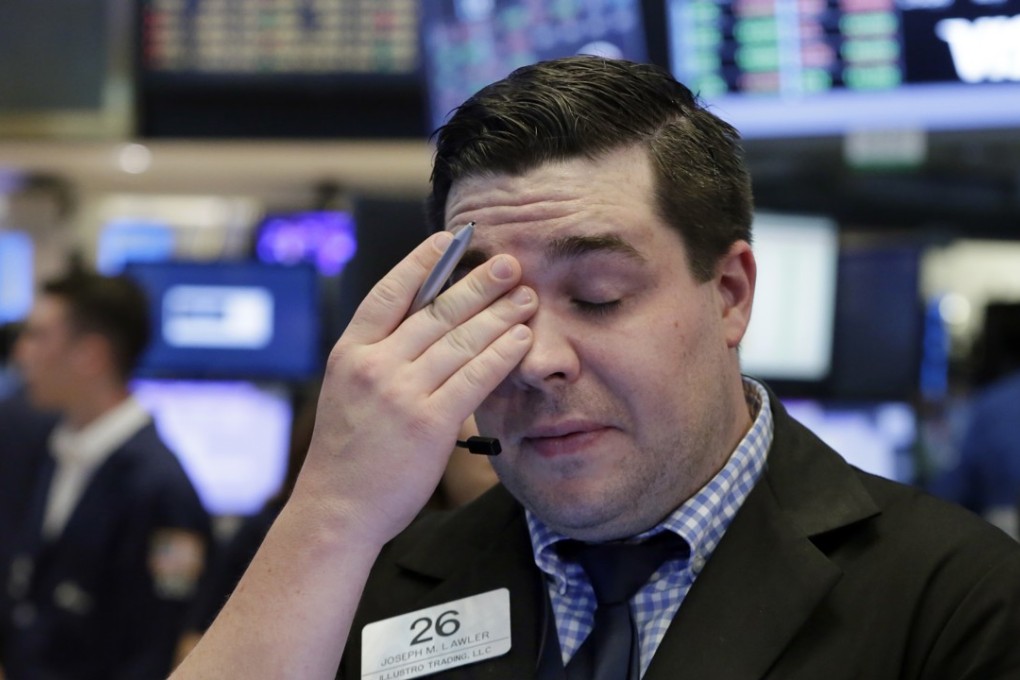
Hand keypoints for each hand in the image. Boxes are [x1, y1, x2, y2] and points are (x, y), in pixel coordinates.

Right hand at [294, 232, 536, 543]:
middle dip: (478, 282)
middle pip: (435, 311)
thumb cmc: (347, 452)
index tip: (450, 240)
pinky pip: (474, 377)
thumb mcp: (349, 391)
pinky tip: (522, 338)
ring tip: (526, 296)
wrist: (337, 508)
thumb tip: (424, 322)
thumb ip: (380, 356)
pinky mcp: (429, 422)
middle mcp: (374, 365)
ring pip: (460, 340)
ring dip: (499, 313)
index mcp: (350, 352)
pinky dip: (502, 353)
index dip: (422, 262)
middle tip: (510, 263)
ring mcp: (401, 393)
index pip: (390, 293)